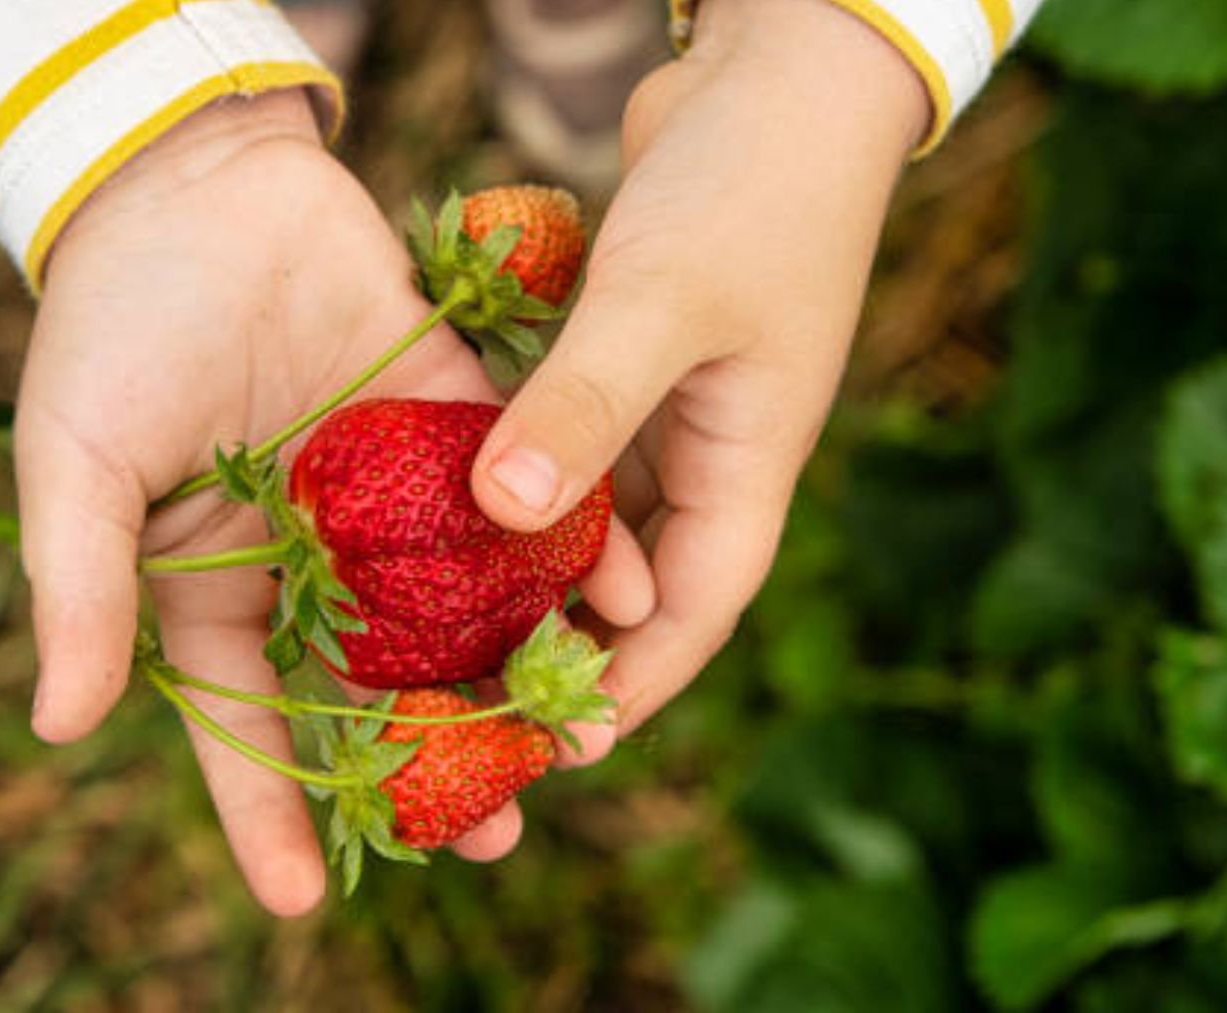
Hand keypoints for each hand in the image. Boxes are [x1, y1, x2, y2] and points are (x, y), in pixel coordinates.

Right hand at [14, 90, 646, 914]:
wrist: (200, 182)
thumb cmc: (114, 323)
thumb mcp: (79, 464)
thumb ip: (84, 589)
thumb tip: (62, 726)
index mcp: (217, 586)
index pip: (249, 722)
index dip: (270, 809)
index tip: (301, 898)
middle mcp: (318, 559)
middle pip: (383, 689)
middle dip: (435, 765)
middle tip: (497, 833)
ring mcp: (394, 497)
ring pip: (468, 612)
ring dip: (526, 677)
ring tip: (584, 746)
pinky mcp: (460, 423)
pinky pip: (526, 504)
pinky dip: (579, 550)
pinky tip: (628, 602)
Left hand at [469, 0, 930, 759]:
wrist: (783, 71)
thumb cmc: (749, 183)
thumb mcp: (666, 298)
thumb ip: (588, 404)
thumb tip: (508, 515)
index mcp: (751, 463)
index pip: (694, 613)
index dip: (629, 690)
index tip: (551, 753)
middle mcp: (713, 451)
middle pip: (640, 585)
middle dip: (568, 650)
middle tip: (472, 702)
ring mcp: (673, 404)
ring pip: (597, 520)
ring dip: (534, 570)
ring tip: (442, 628)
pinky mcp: (630, 359)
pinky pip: (570, 445)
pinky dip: (520, 480)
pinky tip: (446, 505)